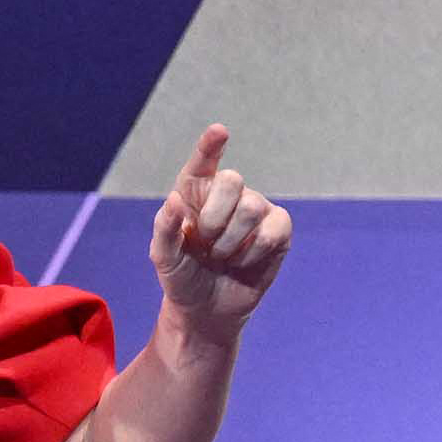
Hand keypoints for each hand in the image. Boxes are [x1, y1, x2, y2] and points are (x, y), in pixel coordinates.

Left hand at [150, 124, 290, 340]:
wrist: (207, 310)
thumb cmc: (183, 277)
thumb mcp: (163, 257)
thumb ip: (164, 228)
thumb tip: (174, 199)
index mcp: (195, 191)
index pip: (204, 161)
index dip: (210, 146)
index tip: (219, 132)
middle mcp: (228, 194)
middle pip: (233, 180)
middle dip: (215, 217)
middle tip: (206, 244)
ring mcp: (256, 208)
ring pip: (251, 207)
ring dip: (231, 242)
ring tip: (222, 257)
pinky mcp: (278, 229)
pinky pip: (273, 230)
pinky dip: (254, 252)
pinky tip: (243, 262)